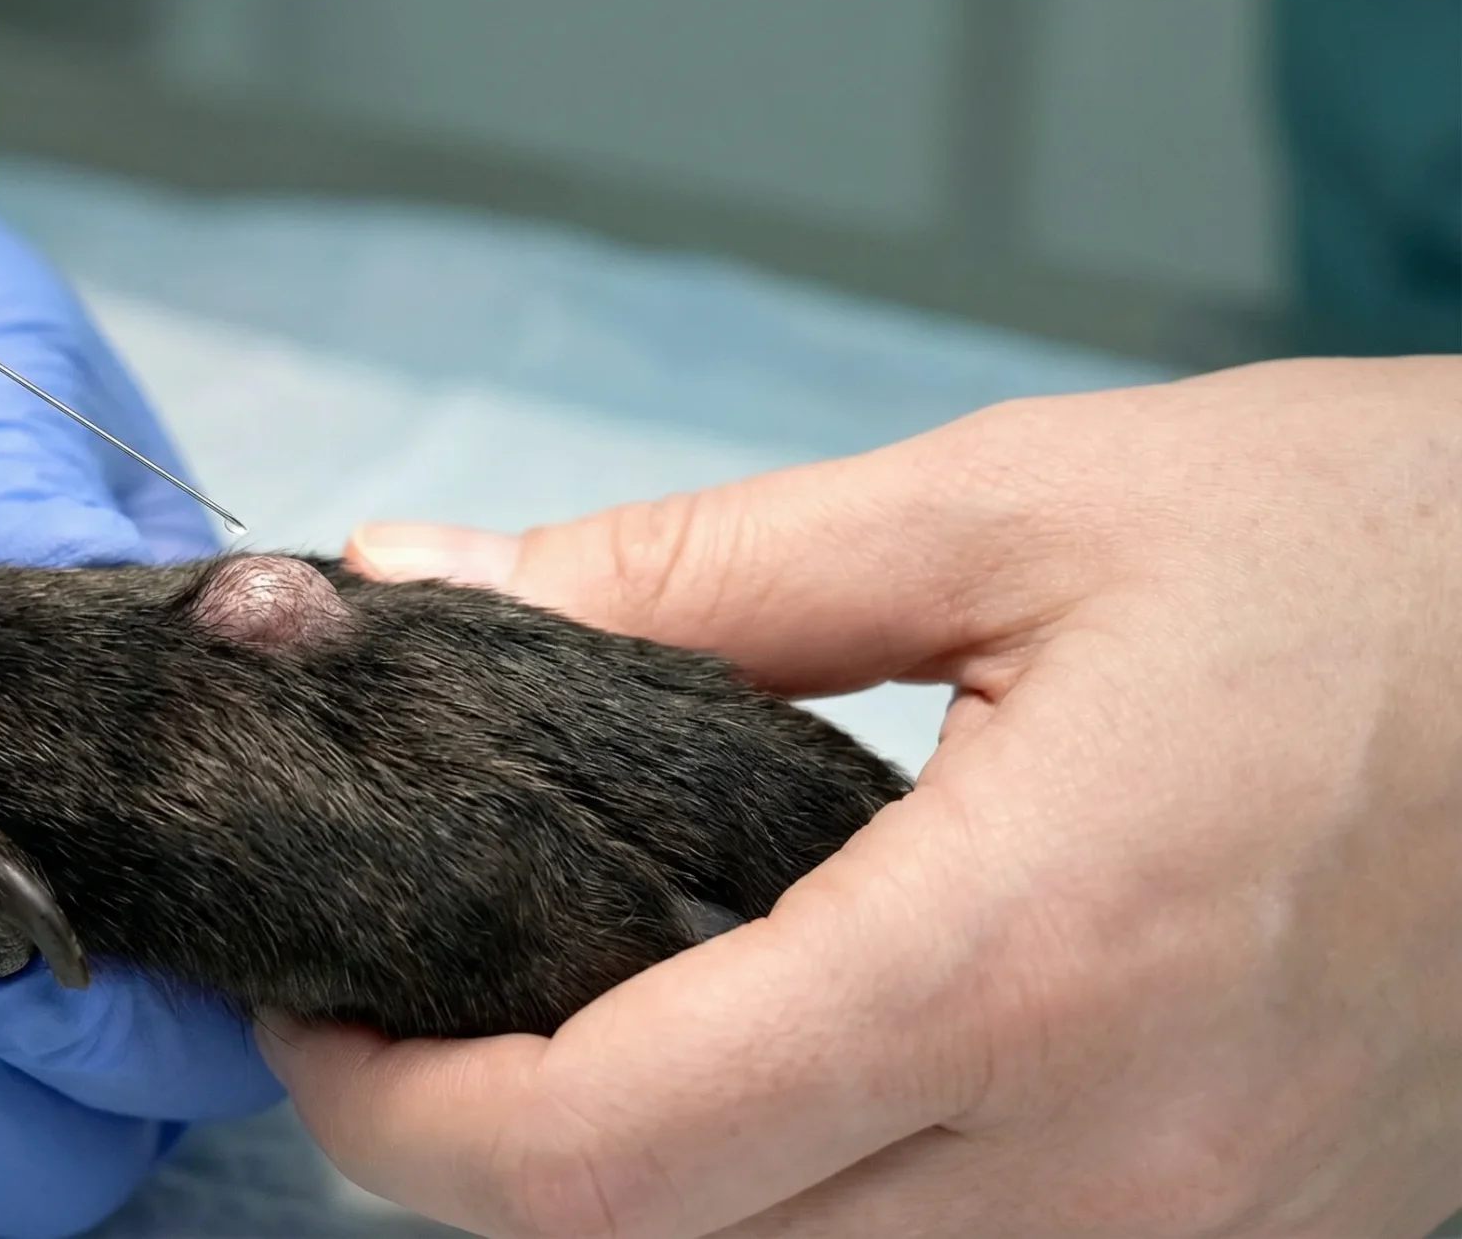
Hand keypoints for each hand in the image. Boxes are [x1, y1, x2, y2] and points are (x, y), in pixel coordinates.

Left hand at [260, 357, 1461, 1237]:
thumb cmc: (1396, 559)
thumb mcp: (1018, 507)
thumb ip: (689, 577)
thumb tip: (433, 581)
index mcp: (1020, 966)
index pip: (599, 1157)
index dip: (397, 1112)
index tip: (321, 1011)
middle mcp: (1108, 1167)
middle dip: (487, 1161)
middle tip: (413, 1005)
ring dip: (646, 1189)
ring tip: (579, 1017)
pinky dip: (810, 1201)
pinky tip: (783, 1058)